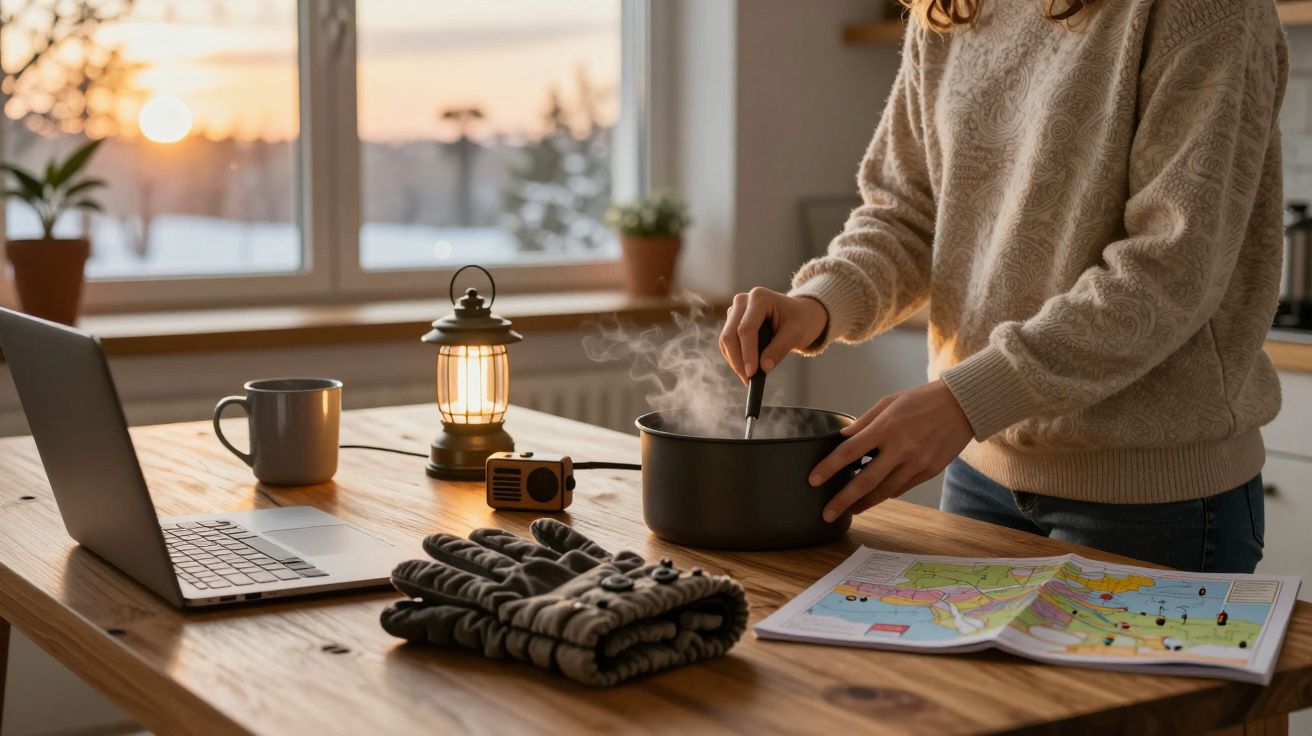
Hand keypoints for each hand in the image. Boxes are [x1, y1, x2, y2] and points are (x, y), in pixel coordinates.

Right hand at [718, 287, 828, 383]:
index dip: (747, 353)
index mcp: (759, 298)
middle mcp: (743, 301)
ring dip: (734, 361)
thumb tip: (764, 368)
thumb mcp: (796, 334)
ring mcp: (736, 311)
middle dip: (737, 360)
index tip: (751, 373)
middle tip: (747, 380)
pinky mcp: (733, 322)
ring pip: (726, 340)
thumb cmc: (801, 320)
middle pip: (730, 334)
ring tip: (748, 378)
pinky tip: (745, 370)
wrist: (801, 314)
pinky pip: (727, 343)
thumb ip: (779, 349)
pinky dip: (734, 358)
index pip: (746, 329)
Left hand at [809, 380, 973, 520]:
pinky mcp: (930, 472)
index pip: (850, 451)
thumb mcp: (889, 402)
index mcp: (887, 427)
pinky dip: (886, 493)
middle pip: (865, 481)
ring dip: (864, 504)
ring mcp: (917, 463)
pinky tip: (875, 495)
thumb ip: (865, 423)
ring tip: (849, 510)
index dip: (829, 467)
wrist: (963, 405)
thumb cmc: (922, 400)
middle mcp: (901, 448)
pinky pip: (901, 488)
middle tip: (827, 513)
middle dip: (843, 500)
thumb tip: (842, 438)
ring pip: (884, 492)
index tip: (813, 480)